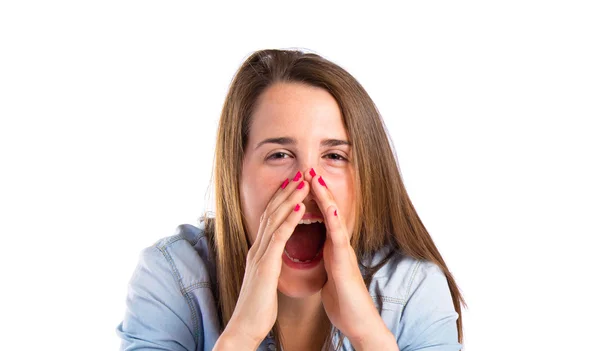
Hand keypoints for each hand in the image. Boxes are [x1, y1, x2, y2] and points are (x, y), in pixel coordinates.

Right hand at [216, 174, 308, 349]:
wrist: (245, 326)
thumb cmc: (257, 307)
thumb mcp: (264, 280)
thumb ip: (268, 265)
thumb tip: (273, 258)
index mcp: (258, 252)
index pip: (269, 219)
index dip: (280, 200)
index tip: (291, 185)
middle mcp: (257, 248)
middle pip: (271, 212)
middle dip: (285, 192)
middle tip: (298, 174)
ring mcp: (260, 255)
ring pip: (275, 219)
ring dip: (290, 198)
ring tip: (302, 182)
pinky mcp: (266, 265)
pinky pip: (279, 237)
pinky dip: (290, 219)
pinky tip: (300, 207)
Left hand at [309, 171, 397, 349]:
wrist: (358, 322)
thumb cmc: (343, 301)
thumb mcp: (329, 274)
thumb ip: (326, 260)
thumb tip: (319, 252)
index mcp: (330, 248)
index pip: (320, 217)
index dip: (311, 199)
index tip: (301, 181)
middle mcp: (338, 245)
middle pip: (328, 211)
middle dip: (317, 190)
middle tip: (307, 168)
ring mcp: (343, 252)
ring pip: (334, 218)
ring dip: (325, 197)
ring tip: (316, 178)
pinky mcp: (344, 263)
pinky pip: (339, 238)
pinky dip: (335, 221)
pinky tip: (332, 208)